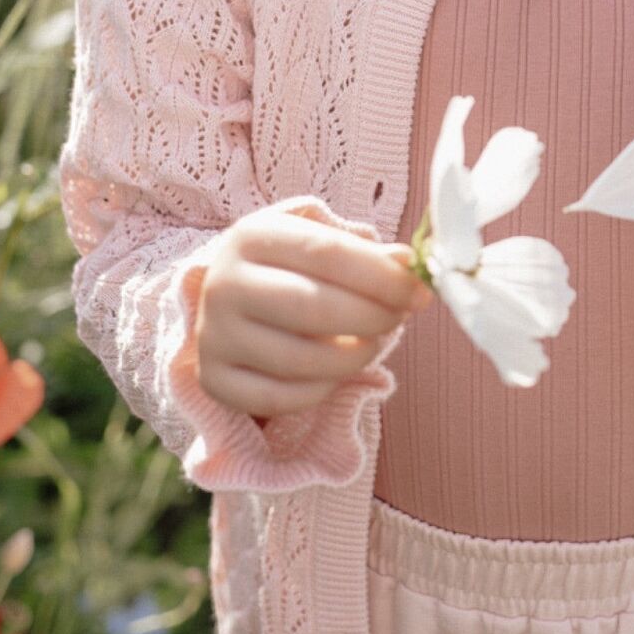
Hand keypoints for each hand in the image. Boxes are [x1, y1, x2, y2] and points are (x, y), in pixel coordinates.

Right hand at [194, 202, 432, 422]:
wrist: (230, 299)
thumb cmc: (289, 266)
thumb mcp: (319, 242)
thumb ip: (365, 251)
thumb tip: (407, 263)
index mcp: (251, 235)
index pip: (328, 254)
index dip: (383, 276)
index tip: (420, 292)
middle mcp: (223, 285)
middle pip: (314, 307)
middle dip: (373, 317)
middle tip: (401, 317)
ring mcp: (213, 335)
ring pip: (302, 360)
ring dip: (356, 356)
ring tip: (374, 342)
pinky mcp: (214, 380)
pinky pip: (284, 397)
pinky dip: (325, 388)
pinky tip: (339, 368)